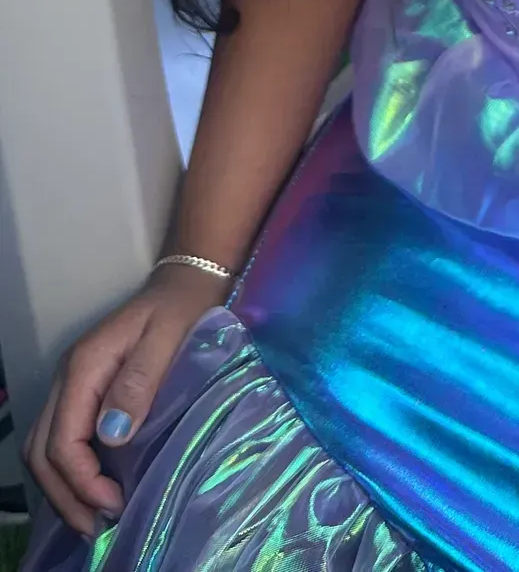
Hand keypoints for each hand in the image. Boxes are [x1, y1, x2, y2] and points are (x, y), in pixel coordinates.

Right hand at [23, 266, 224, 536]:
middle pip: (42, 451)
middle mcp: (67, 378)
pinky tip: (92, 490)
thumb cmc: (181, 312)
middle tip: (97, 528)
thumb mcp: (167, 340)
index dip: (82, 480)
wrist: (183, 286)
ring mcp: (71, 386)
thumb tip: (112, 435)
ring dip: (63, 489)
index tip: (114, 504)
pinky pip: (59, 440)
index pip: (63, 439)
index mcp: (85, 366)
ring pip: (43, 449)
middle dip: (64, 495)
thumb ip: (139, 384)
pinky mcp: (82, 393)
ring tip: (94, 519)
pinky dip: (68, 472)